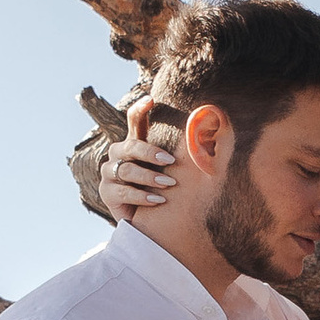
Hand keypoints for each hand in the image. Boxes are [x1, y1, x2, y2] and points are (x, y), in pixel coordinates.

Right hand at [99, 102, 177, 224]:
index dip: (140, 109)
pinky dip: (142, 196)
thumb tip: (212, 132)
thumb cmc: (162, 189)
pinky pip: (122, 192)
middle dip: (150, 153)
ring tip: (169, 184)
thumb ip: (182, 153)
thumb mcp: (170, 170)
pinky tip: (158, 201)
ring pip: (126, 170)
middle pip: (130, 146)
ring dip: (149, 177)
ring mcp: (109, 173)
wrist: (145, 220)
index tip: (151, 99)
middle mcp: (118, 155)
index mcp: (134, 144)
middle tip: (170, 161)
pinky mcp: (106, 193)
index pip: (134, 120)